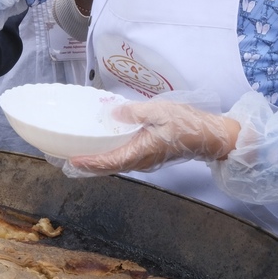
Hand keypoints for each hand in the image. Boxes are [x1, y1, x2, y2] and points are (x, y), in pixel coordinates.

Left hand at [68, 101, 240, 174]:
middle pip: (109, 167)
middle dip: (88, 166)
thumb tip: (113, 112)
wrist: (212, 136)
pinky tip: (101, 149)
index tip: (72, 161)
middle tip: (65, 160)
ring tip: (78, 155)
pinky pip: (124, 160)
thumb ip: (135, 112)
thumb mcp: (160, 111)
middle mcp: (141, 160)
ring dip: (97, 163)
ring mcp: (145, 160)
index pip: (110, 161)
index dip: (90, 163)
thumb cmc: (188, 124)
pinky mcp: (150, 156)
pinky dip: (109, 158)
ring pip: (116, 164)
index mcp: (141, 151)